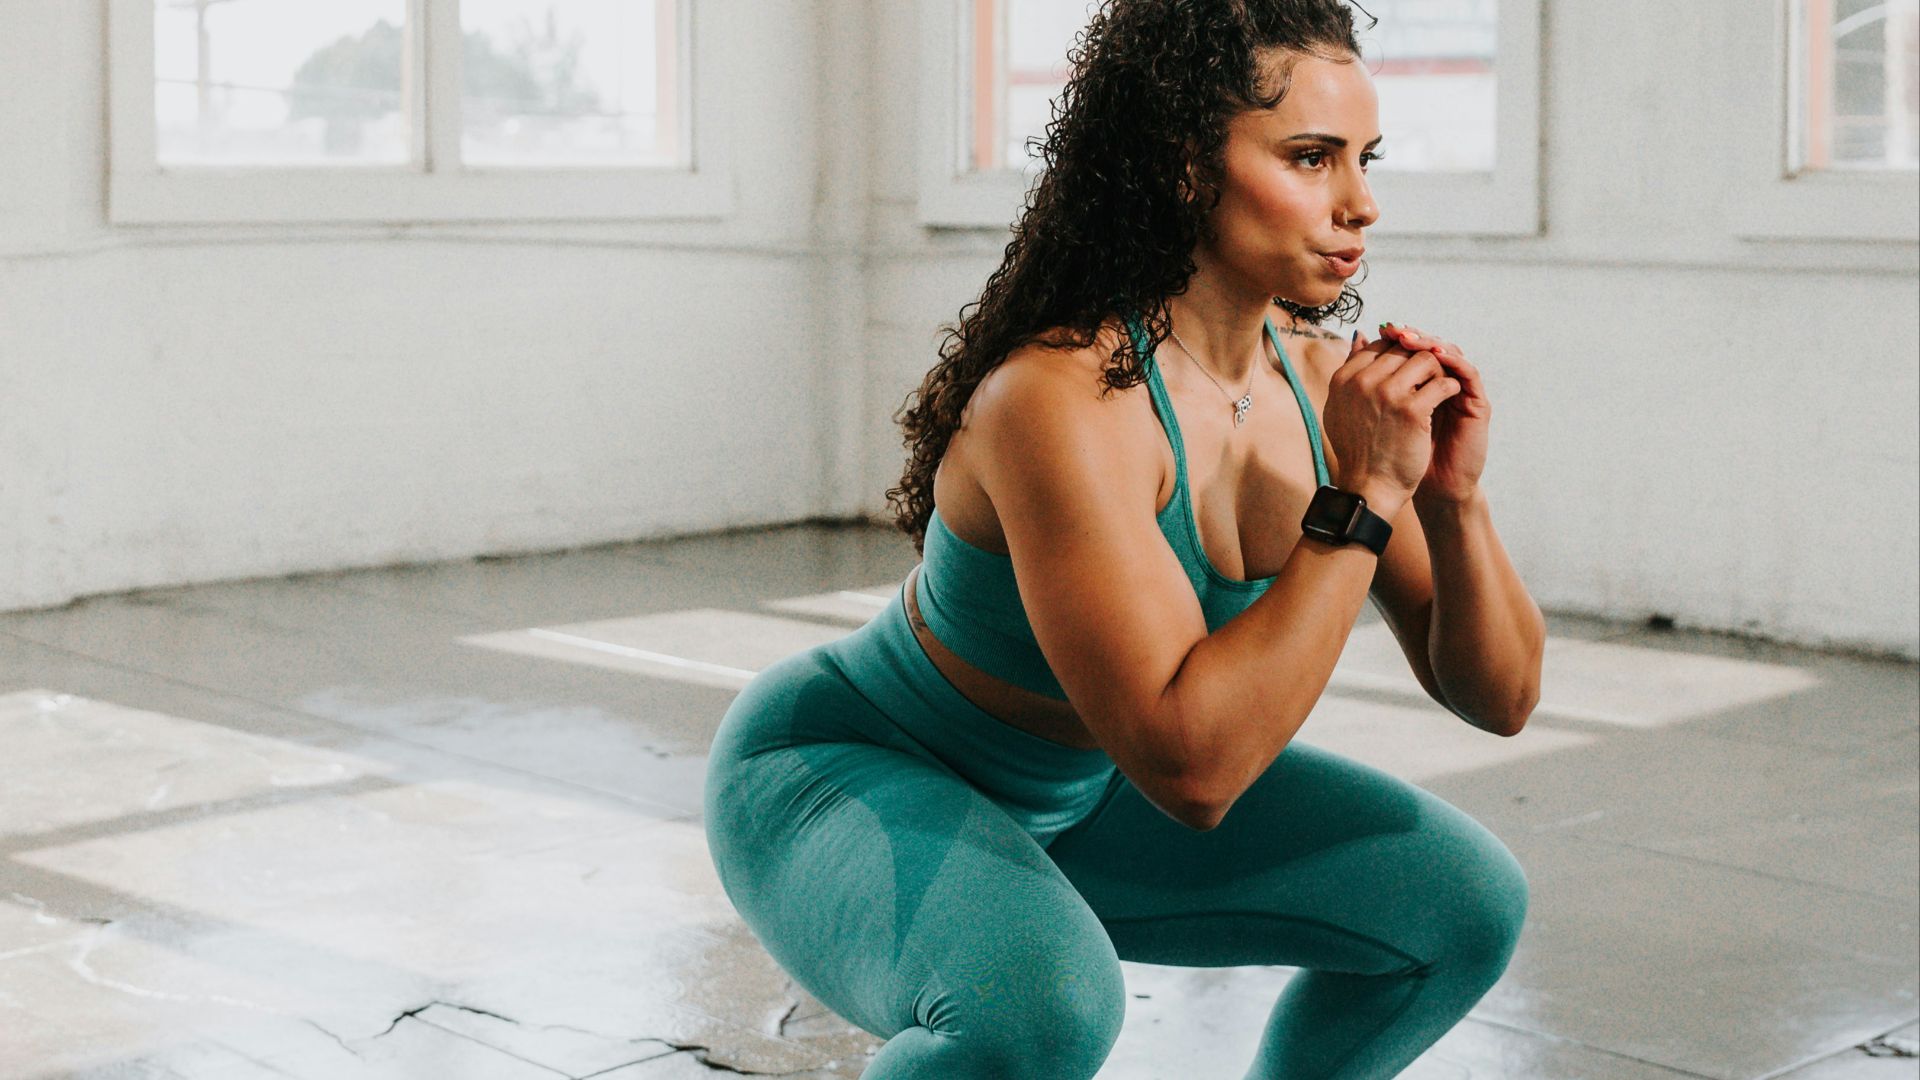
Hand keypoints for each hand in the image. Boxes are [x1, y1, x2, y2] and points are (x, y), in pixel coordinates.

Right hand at [1325, 326, 1464, 505]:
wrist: (1370, 488)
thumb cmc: (1359, 450)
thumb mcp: (1342, 406)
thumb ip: (1350, 370)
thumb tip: (1360, 334)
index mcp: (1343, 379)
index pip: (1379, 345)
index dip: (1399, 354)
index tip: (1410, 372)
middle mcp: (1361, 382)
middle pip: (1403, 349)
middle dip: (1420, 360)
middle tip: (1430, 378)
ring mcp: (1387, 394)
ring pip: (1426, 360)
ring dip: (1438, 371)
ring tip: (1439, 388)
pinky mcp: (1412, 410)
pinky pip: (1442, 383)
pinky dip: (1451, 388)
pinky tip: (1450, 400)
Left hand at [1377, 323, 1488, 503]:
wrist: (1411, 488)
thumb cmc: (1392, 455)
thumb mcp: (1375, 412)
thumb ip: (1369, 378)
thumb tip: (1357, 340)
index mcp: (1417, 385)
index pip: (1412, 349)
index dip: (1398, 338)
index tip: (1381, 330)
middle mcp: (1440, 384)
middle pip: (1431, 347)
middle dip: (1413, 336)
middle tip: (1396, 329)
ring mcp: (1459, 393)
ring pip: (1451, 355)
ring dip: (1432, 344)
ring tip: (1412, 340)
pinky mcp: (1476, 405)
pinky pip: (1468, 374)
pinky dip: (1454, 361)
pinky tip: (1437, 355)